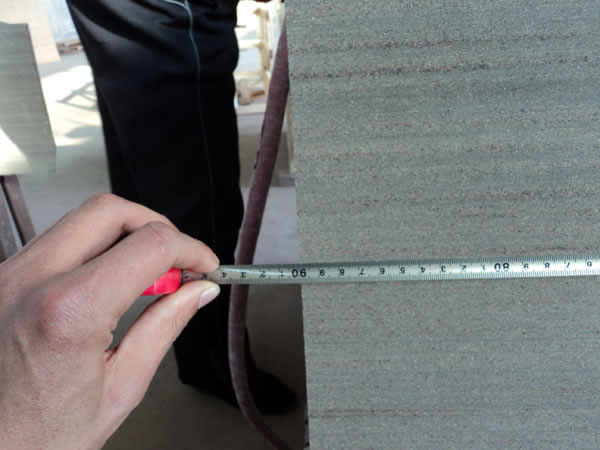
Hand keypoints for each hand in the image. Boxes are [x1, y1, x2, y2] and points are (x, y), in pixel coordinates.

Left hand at [0, 194, 220, 448]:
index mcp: (68, 312)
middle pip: (111, 211)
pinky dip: (95, 250)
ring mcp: (7, 277)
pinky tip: (110, 283)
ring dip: (125, 237)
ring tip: (146, 278)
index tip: (203, 264)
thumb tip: (197, 293)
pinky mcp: (0, 280)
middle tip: (178, 262)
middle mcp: (29, 281)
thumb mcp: (120, 388)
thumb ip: (165, 327)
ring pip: (81, 221)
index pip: (150, 244)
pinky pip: (57, 242)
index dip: (190, 248)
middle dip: (157, 228)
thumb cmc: (36, 439)